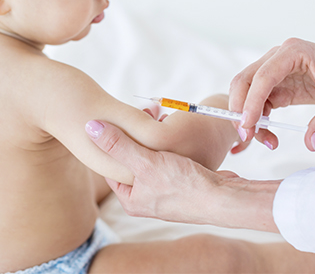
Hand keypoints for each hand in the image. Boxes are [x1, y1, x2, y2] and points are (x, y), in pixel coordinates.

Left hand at [85, 120, 279, 230]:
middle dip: (134, 137)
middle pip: (130, 161)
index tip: (113, 120)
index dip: (111, 141)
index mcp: (130, 200)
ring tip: (155, 116)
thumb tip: (89, 127)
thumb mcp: (145, 162)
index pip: (111, 166)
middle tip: (138, 115)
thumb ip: (116, 145)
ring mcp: (164, 193)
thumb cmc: (185, 185)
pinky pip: (166, 160)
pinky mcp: (181, 184)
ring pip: (149, 158)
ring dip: (151, 138)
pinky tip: (171, 129)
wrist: (226, 198)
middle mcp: (145, 199)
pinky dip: (166, 145)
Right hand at [229, 36, 314, 150]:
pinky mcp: (275, 83)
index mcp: (293, 52)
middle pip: (244, 81)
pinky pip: (257, 101)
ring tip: (263, 139)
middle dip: (240, 109)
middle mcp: (278, 57)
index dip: (252, 101)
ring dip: (247, 116)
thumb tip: (311, 143)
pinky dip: (257, 118)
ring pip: (246, 92)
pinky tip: (268, 133)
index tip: (248, 125)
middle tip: (246, 135)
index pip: (263, 76)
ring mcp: (274, 70)